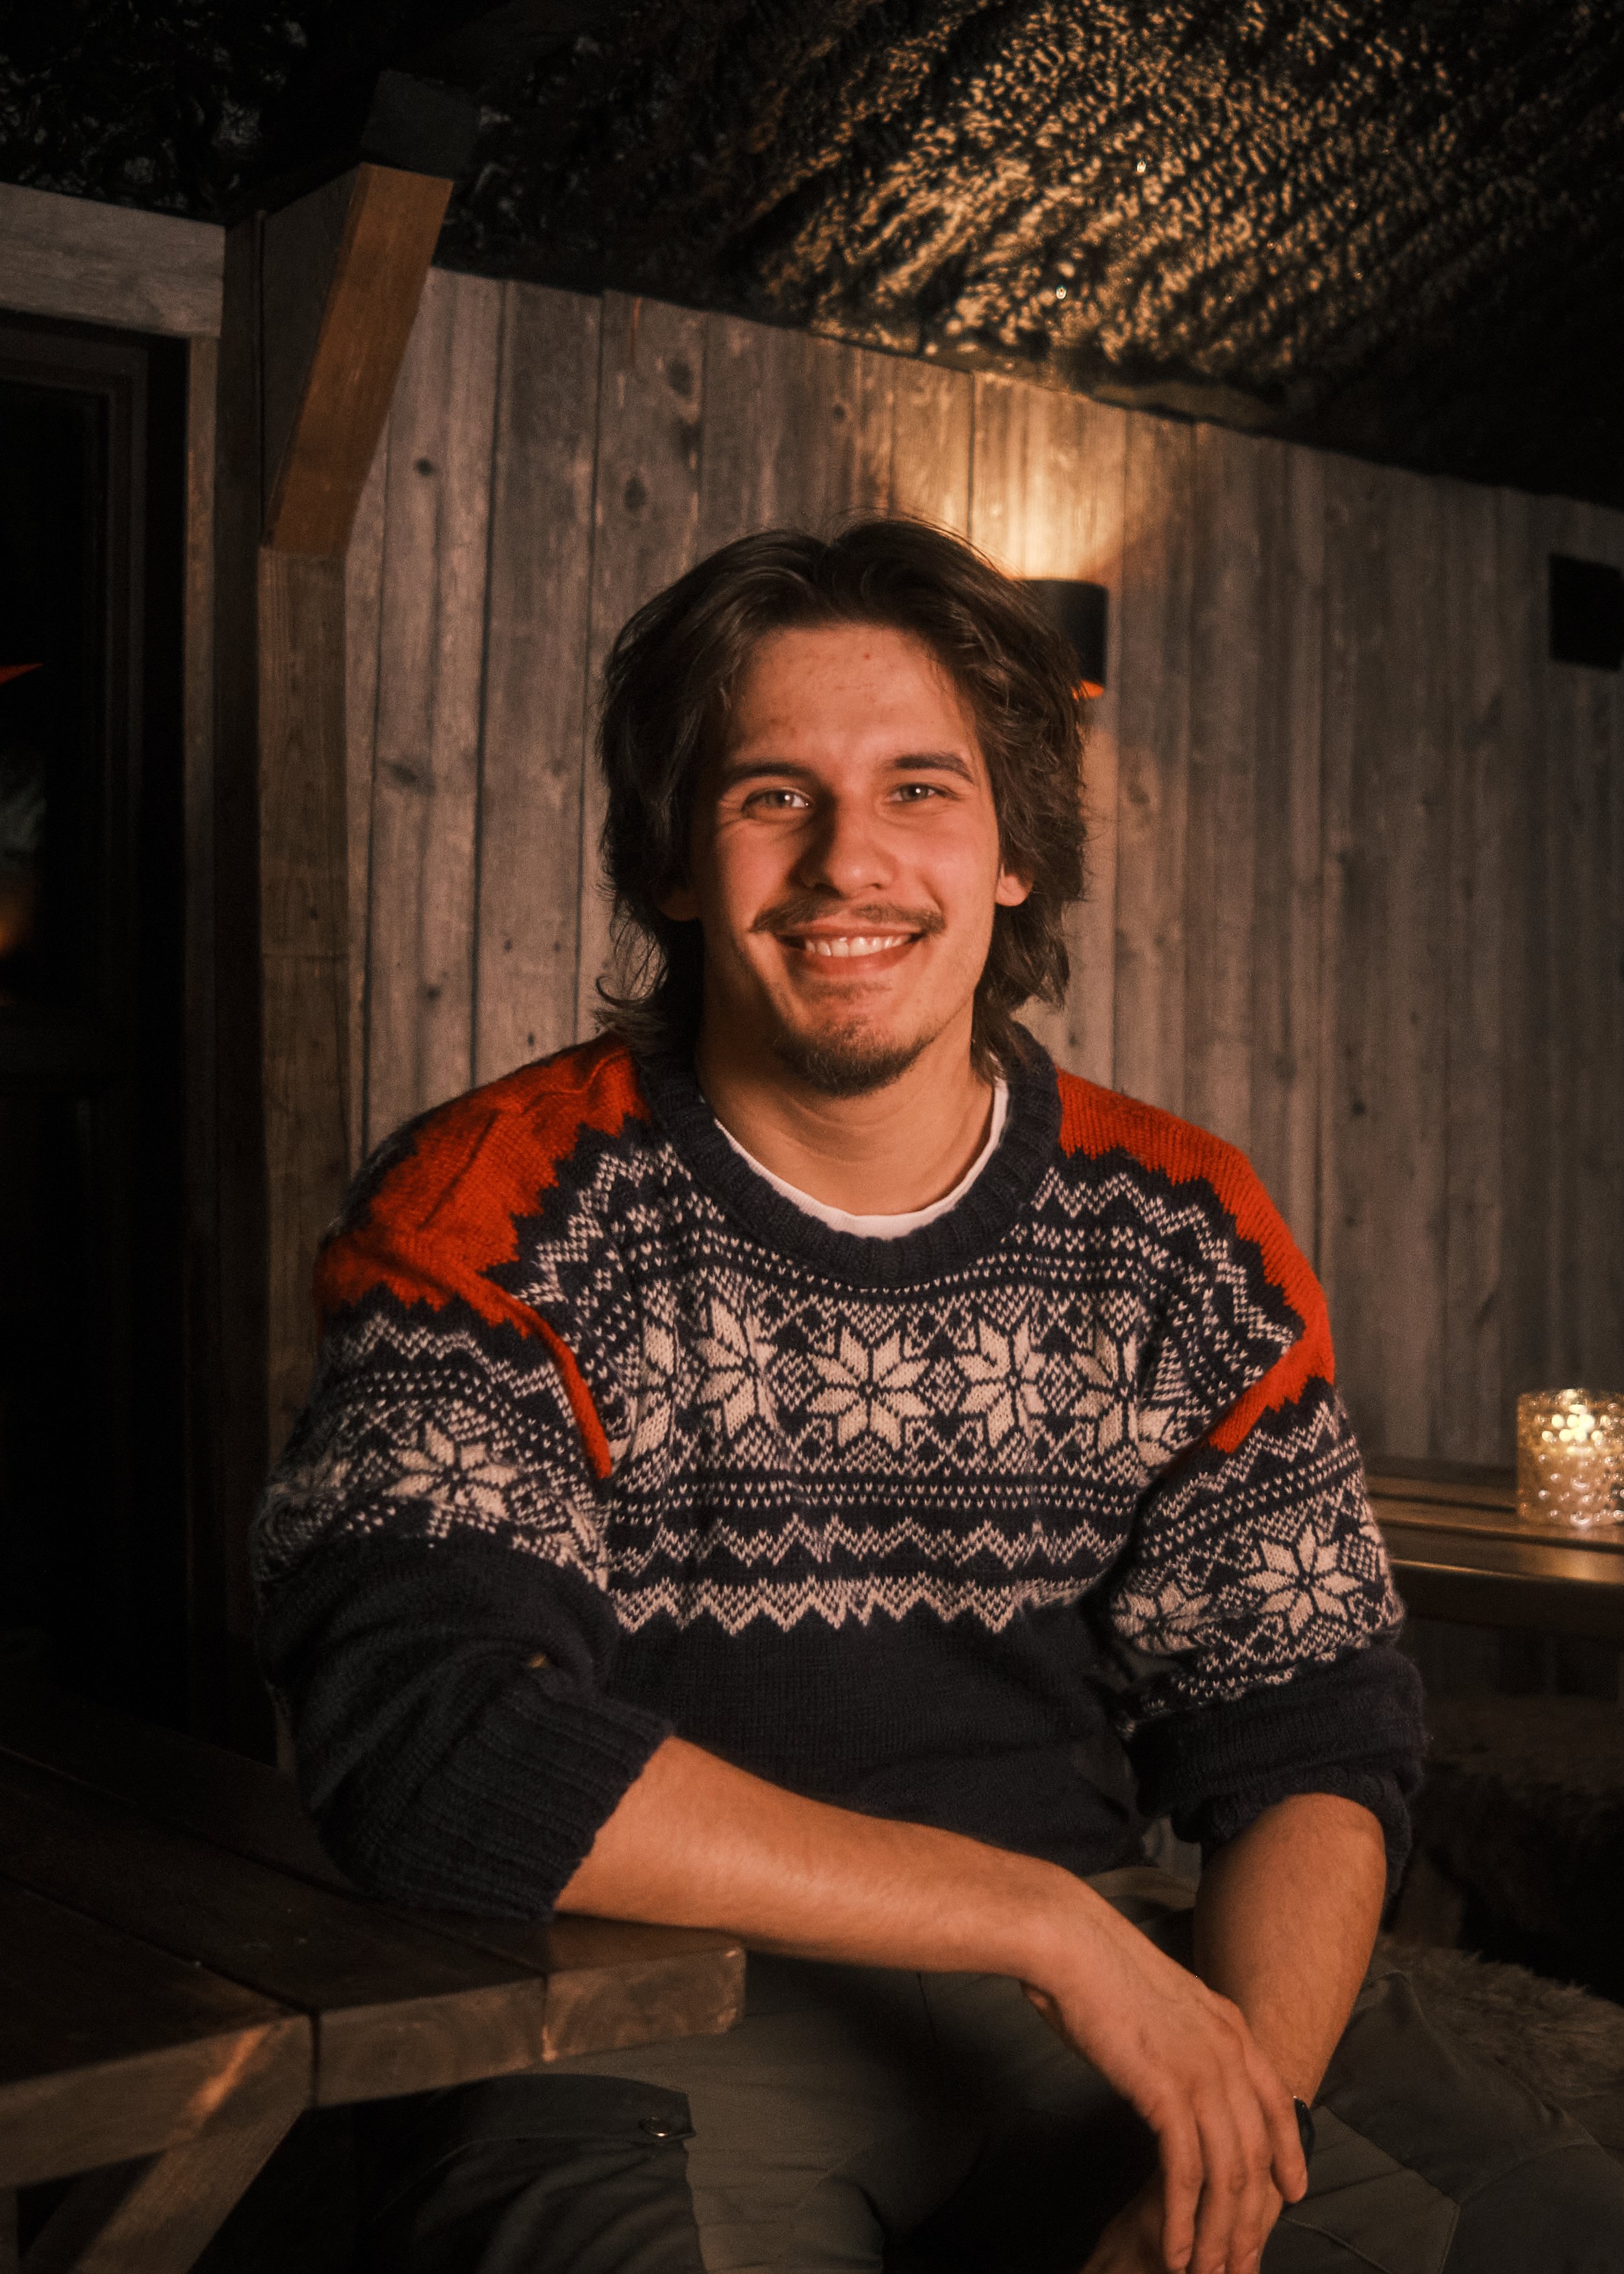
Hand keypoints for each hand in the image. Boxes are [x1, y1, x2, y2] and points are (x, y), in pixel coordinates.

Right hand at [1022, 1891, 1304, 2273]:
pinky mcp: (1166, 2093)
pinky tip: (1177, 2250)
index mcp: (1230, 2025)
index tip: (1293, 2193)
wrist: (1071, 1941)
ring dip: (1220, 2232)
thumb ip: (1179, 2037)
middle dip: (1252, 2215)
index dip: (1289, 2153)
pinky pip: (1186, 2174)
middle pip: (1256, 2153)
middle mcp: (1228, 2051)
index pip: (1277, 2102)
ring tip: (1210, 2271)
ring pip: (1228, 2174)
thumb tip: (1172, 2067)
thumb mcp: (1161, 2000)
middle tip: (1243, 2258)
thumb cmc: (1096, 1967)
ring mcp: (1202, 2072)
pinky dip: (1184, 2221)